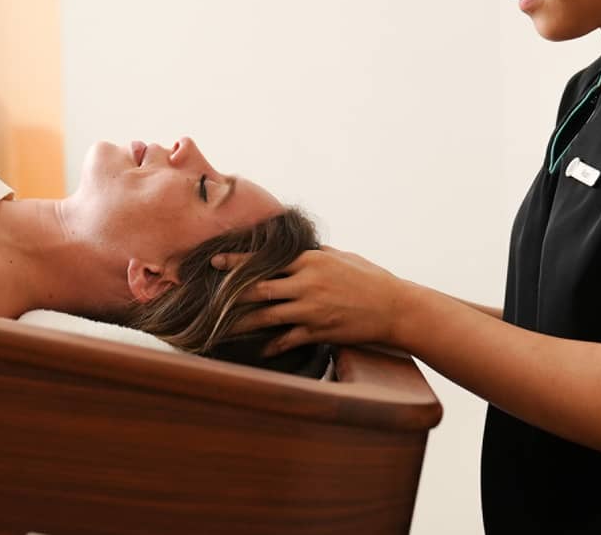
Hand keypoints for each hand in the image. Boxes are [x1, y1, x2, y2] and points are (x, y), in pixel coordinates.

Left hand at [211, 245, 411, 355]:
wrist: (395, 307)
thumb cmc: (370, 279)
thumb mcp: (342, 257)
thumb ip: (315, 255)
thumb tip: (294, 251)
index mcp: (310, 261)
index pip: (266, 260)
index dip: (237, 262)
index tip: (215, 262)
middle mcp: (307, 283)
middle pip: (258, 289)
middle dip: (228, 293)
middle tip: (205, 297)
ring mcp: (311, 309)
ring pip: (266, 316)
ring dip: (240, 323)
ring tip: (218, 329)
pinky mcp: (319, 330)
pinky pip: (287, 339)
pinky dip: (272, 345)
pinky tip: (260, 350)